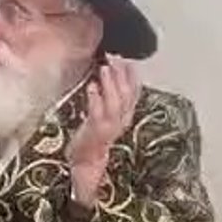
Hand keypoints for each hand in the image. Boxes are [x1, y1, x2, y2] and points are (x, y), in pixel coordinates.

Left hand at [67, 56, 140, 205]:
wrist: (87, 162)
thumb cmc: (93, 138)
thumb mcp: (106, 118)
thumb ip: (109, 100)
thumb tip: (108, 78)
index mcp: (125, 117)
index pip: (134, 95)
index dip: (133, 78)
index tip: (130, 62)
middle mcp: (121, 122)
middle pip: (126, 96)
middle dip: (122, 77)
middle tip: (117, 60)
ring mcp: (109, 127)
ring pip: (115, 103)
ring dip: (110, 85)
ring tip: (106, 68)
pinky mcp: (96, 131)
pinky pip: (97, 112)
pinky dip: (95, 99)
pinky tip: (91, 87)